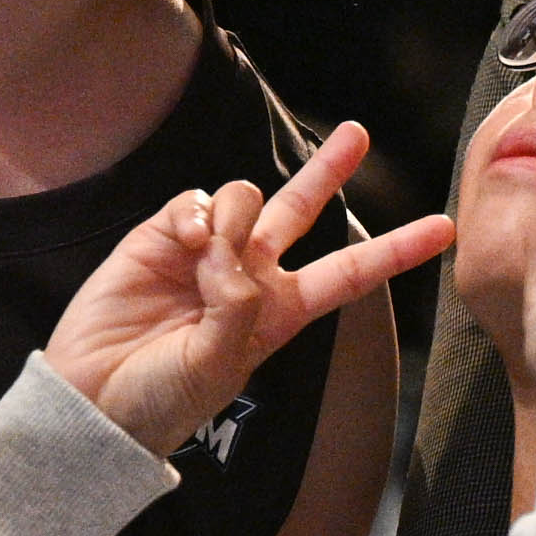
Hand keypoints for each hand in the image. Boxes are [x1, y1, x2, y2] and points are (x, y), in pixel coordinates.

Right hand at [39, 121, 445, 461]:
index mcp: (279, 313)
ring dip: (237, 218)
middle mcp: (248, 276)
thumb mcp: (218, 368)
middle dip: (328, 169)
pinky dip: (196, 214)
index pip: (349, 274)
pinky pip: (196, 202)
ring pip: (247, 197)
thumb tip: (234, 252)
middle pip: (303, 210)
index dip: (395, 249)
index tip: (443, 229)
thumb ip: (239, 308)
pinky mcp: (160, 237)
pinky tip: (185, 239)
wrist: (92, 402)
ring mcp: (205, 252)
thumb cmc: (161, 401)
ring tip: (208, 254)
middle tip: (357, 132)